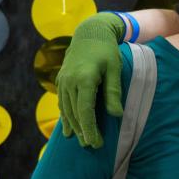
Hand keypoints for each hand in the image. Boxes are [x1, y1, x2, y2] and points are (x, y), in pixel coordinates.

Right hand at [56, 12, 126, 147]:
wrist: (89, 32)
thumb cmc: (106, 50)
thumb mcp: (115, 69)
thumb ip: (114, 92)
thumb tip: (116, 115)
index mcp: (84, 79)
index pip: (85, 111)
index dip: (90, 129)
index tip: (96, 143)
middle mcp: (69, 82)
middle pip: (74, 113)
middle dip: (82, 131)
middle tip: (91, 146)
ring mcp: (63, 81)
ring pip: (66, 109)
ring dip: (73, 126)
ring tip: (80, 140)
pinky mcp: (61, 80)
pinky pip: (62, 102)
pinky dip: (65, 116)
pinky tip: (69, 127)